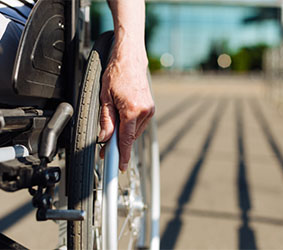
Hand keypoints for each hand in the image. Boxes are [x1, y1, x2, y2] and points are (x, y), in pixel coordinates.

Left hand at [99, 45, 154, 170]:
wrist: (130, 59)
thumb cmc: (117, 74)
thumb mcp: (105, 98)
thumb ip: (106, 120)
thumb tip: (104, 137)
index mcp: (132, 110)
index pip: (126, 139)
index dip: (123, 155)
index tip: (120, 167)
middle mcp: (144, 111)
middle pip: (130, 137)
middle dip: (119, 145)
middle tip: (106, 150)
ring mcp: (149, 110)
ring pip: (135, 131)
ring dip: (125, 135)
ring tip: (113, 128)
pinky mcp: (150, 108)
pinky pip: (139, 124)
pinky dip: (131, 127)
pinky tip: (123, 122)